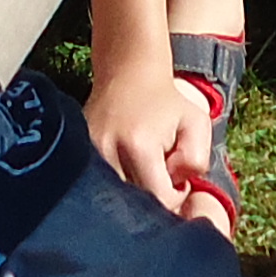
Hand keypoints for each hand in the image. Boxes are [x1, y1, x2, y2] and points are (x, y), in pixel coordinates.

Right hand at [86, 52, 233, 230]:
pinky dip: (116, 182)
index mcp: (139, 145)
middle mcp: (108, 151)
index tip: (177, 178)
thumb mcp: (197, 122)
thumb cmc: (166, 101)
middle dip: (154, 195)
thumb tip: (178, 185)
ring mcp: (89, 153)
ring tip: (143, 167)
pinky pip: (100, 185)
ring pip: (116, 197)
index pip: (159, 199)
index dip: (175, 196)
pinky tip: (126, 163)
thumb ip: (197, 159)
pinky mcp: (78, 153)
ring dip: (134, 190)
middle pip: (135, 203)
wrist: (127, 73)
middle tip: (161, 172)